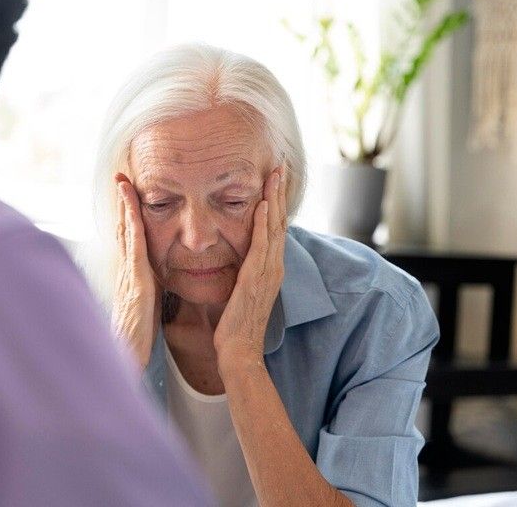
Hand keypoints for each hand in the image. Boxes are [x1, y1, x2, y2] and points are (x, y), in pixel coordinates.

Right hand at [112, 173, 160, 369]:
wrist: (128, 359)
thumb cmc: (137, 338)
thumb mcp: (145, 308)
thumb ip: (148, 291)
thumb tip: (154, 282)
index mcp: (132, 276)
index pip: (130, 239)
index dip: (128, 215)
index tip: (129, 194)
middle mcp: (126, 271)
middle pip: (123, 229)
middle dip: (122, 203)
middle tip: (121, 177)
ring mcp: (129, 274)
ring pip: (126, 232)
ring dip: (124, 206)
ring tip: (123, 182)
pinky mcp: (136, 282)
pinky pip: (134, 246)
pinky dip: (132, 224)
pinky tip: (133, 208)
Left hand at [213, 165, 286, 362]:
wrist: (239, 351)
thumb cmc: (235, 325)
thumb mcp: (241, 290)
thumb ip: (242, 271)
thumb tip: (236, 257)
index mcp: (270, 268)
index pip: (275, 228)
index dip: (276, 202)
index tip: (273, 179)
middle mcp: (274, 267)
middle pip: (280, 221)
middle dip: (279, 193)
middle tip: (279, 166)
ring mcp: (268, 272)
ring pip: (275, 228)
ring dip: (275, 200)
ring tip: (274, 175)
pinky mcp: (256, 279)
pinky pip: (262, 246)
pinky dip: (264, 224)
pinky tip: (263, 205)